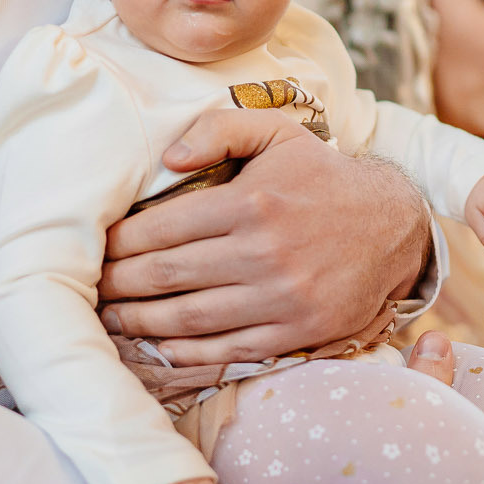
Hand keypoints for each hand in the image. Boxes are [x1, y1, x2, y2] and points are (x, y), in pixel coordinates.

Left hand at [99, 110, 431, 365]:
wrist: (392, 227)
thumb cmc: (322, 177)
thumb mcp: (278, 133)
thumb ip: (220, 129)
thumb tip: (168, 157)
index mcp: (252, 201)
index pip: (163, 228)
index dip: (119, 242)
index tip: (97, 248)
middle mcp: (264, 252)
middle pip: (167, 275)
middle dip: (119, 284)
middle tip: (90, 288)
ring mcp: (280, 297)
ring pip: (190, 318)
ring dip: (140, 322)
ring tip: (110, 319)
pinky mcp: (295, 331)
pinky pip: (227, 350)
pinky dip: (185, 353)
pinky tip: (157, 346)